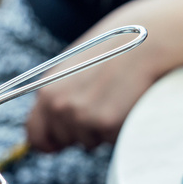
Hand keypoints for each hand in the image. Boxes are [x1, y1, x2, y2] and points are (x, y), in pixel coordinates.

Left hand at [26, 21, 162, 151]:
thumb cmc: (113, 51)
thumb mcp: (73, 67)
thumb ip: (59, 92)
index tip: (57, 145)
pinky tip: (127, 104)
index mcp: (47, 91)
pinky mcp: (105, 122)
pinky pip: (110, 139)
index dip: (46, 142)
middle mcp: (58, 105)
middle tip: (100, 106)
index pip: (34, 133)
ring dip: (101, 130)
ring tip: (116, 100)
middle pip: (63, 140)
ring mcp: (81, 115)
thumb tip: (50, 115)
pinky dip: (120, 128)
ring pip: (88, 142)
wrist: (148, 39)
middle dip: (79, 132)